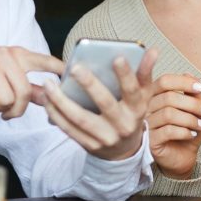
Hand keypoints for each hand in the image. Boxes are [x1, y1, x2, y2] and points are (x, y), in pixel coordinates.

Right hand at [0, 47, 63, 119]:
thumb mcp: (6, 75)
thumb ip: (29, 87)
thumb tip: (52, 97)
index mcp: (18, 54)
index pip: (45, 61)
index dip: (60, 70)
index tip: (71, 78)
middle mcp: (6, 54)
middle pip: (24, 91)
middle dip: (18, 110)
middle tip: (9, 114)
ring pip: (7, 99)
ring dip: (0, 111)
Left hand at [41, 47, 157, 160]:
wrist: (124, 150)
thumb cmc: (131, 113)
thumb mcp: (143, 96)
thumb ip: (145, 73)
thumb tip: (153, 50)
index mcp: (137, 109)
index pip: (133, 91)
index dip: (126, 75)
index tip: (117, 57)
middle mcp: (123, 125)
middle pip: (106, 104)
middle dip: (90, 85)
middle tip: (75, 68)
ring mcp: (106, 137)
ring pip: (81, 119)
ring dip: (62, 101)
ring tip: (49, 84)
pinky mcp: (90, 146)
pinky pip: (69, 130)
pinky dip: (56, 115)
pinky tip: (46, 100)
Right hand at [147, 73, 200, 178]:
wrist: (182, 157)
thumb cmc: (186, 130)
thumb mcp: (193, 110)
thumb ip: (192, 93)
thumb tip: (189, 74)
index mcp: (155, 96)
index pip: (164, 81)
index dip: (183, 82)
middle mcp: (146, 108)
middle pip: (168, 97)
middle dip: (192, 104)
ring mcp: (146, 124)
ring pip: (168, 114)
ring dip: (190, 119)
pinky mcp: (149, 141)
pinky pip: (167, 131)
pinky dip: (184, 131)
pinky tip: (192, 134)